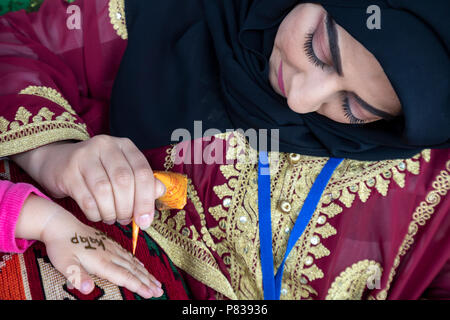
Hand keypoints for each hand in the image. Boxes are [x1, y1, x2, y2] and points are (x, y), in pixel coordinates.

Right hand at [12, 135, 165, 228]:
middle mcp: (106, 146)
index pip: (143, 172)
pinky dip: (95, 213)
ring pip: (104, 191)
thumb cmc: (98, 171)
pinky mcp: (68, 171)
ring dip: (111, 212)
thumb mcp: (123, 171)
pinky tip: (98, 215)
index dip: (146, 199)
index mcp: (125, 146)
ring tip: (112, 218)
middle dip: (128, 207)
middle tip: (126, 219)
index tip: (146, 221)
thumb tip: (159, 192)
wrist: (56, 162)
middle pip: (124, 181)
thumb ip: (143, 181)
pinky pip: (86, 200)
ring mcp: (84, 156)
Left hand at [16, 195, 163, 297]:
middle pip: (133, 270)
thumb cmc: (61, 246)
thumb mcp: (65, 263)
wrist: (62, 225)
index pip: (124, 276)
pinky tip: (142, 266)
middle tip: (159, 291)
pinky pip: (128, 255)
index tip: (150, 293)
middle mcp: (110, 254)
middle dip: (147, 281)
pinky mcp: (109, 244)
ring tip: (156, 282)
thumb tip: (87, 290)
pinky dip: (138, 263)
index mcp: (101, 261)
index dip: (138, 285)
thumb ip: (78, 276)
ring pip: (133, 263)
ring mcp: (111, 248)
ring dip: (146, 274)